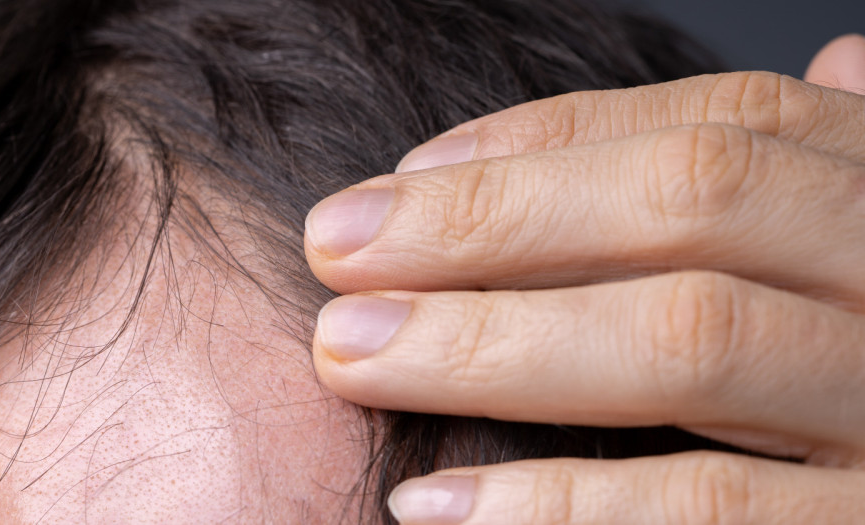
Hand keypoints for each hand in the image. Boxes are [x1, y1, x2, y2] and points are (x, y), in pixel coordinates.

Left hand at [305, 35, 864, 523]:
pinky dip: (562, 506)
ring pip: (693, 343)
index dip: (539, 145)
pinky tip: (437, 504)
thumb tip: (842, 59)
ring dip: (494, 346)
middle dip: (492, 226)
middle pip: (693, 205)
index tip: (395, 183)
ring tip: (350, 357)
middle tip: (334, 255)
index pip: (714, 125)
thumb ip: (842, 174)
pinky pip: (716, 516)